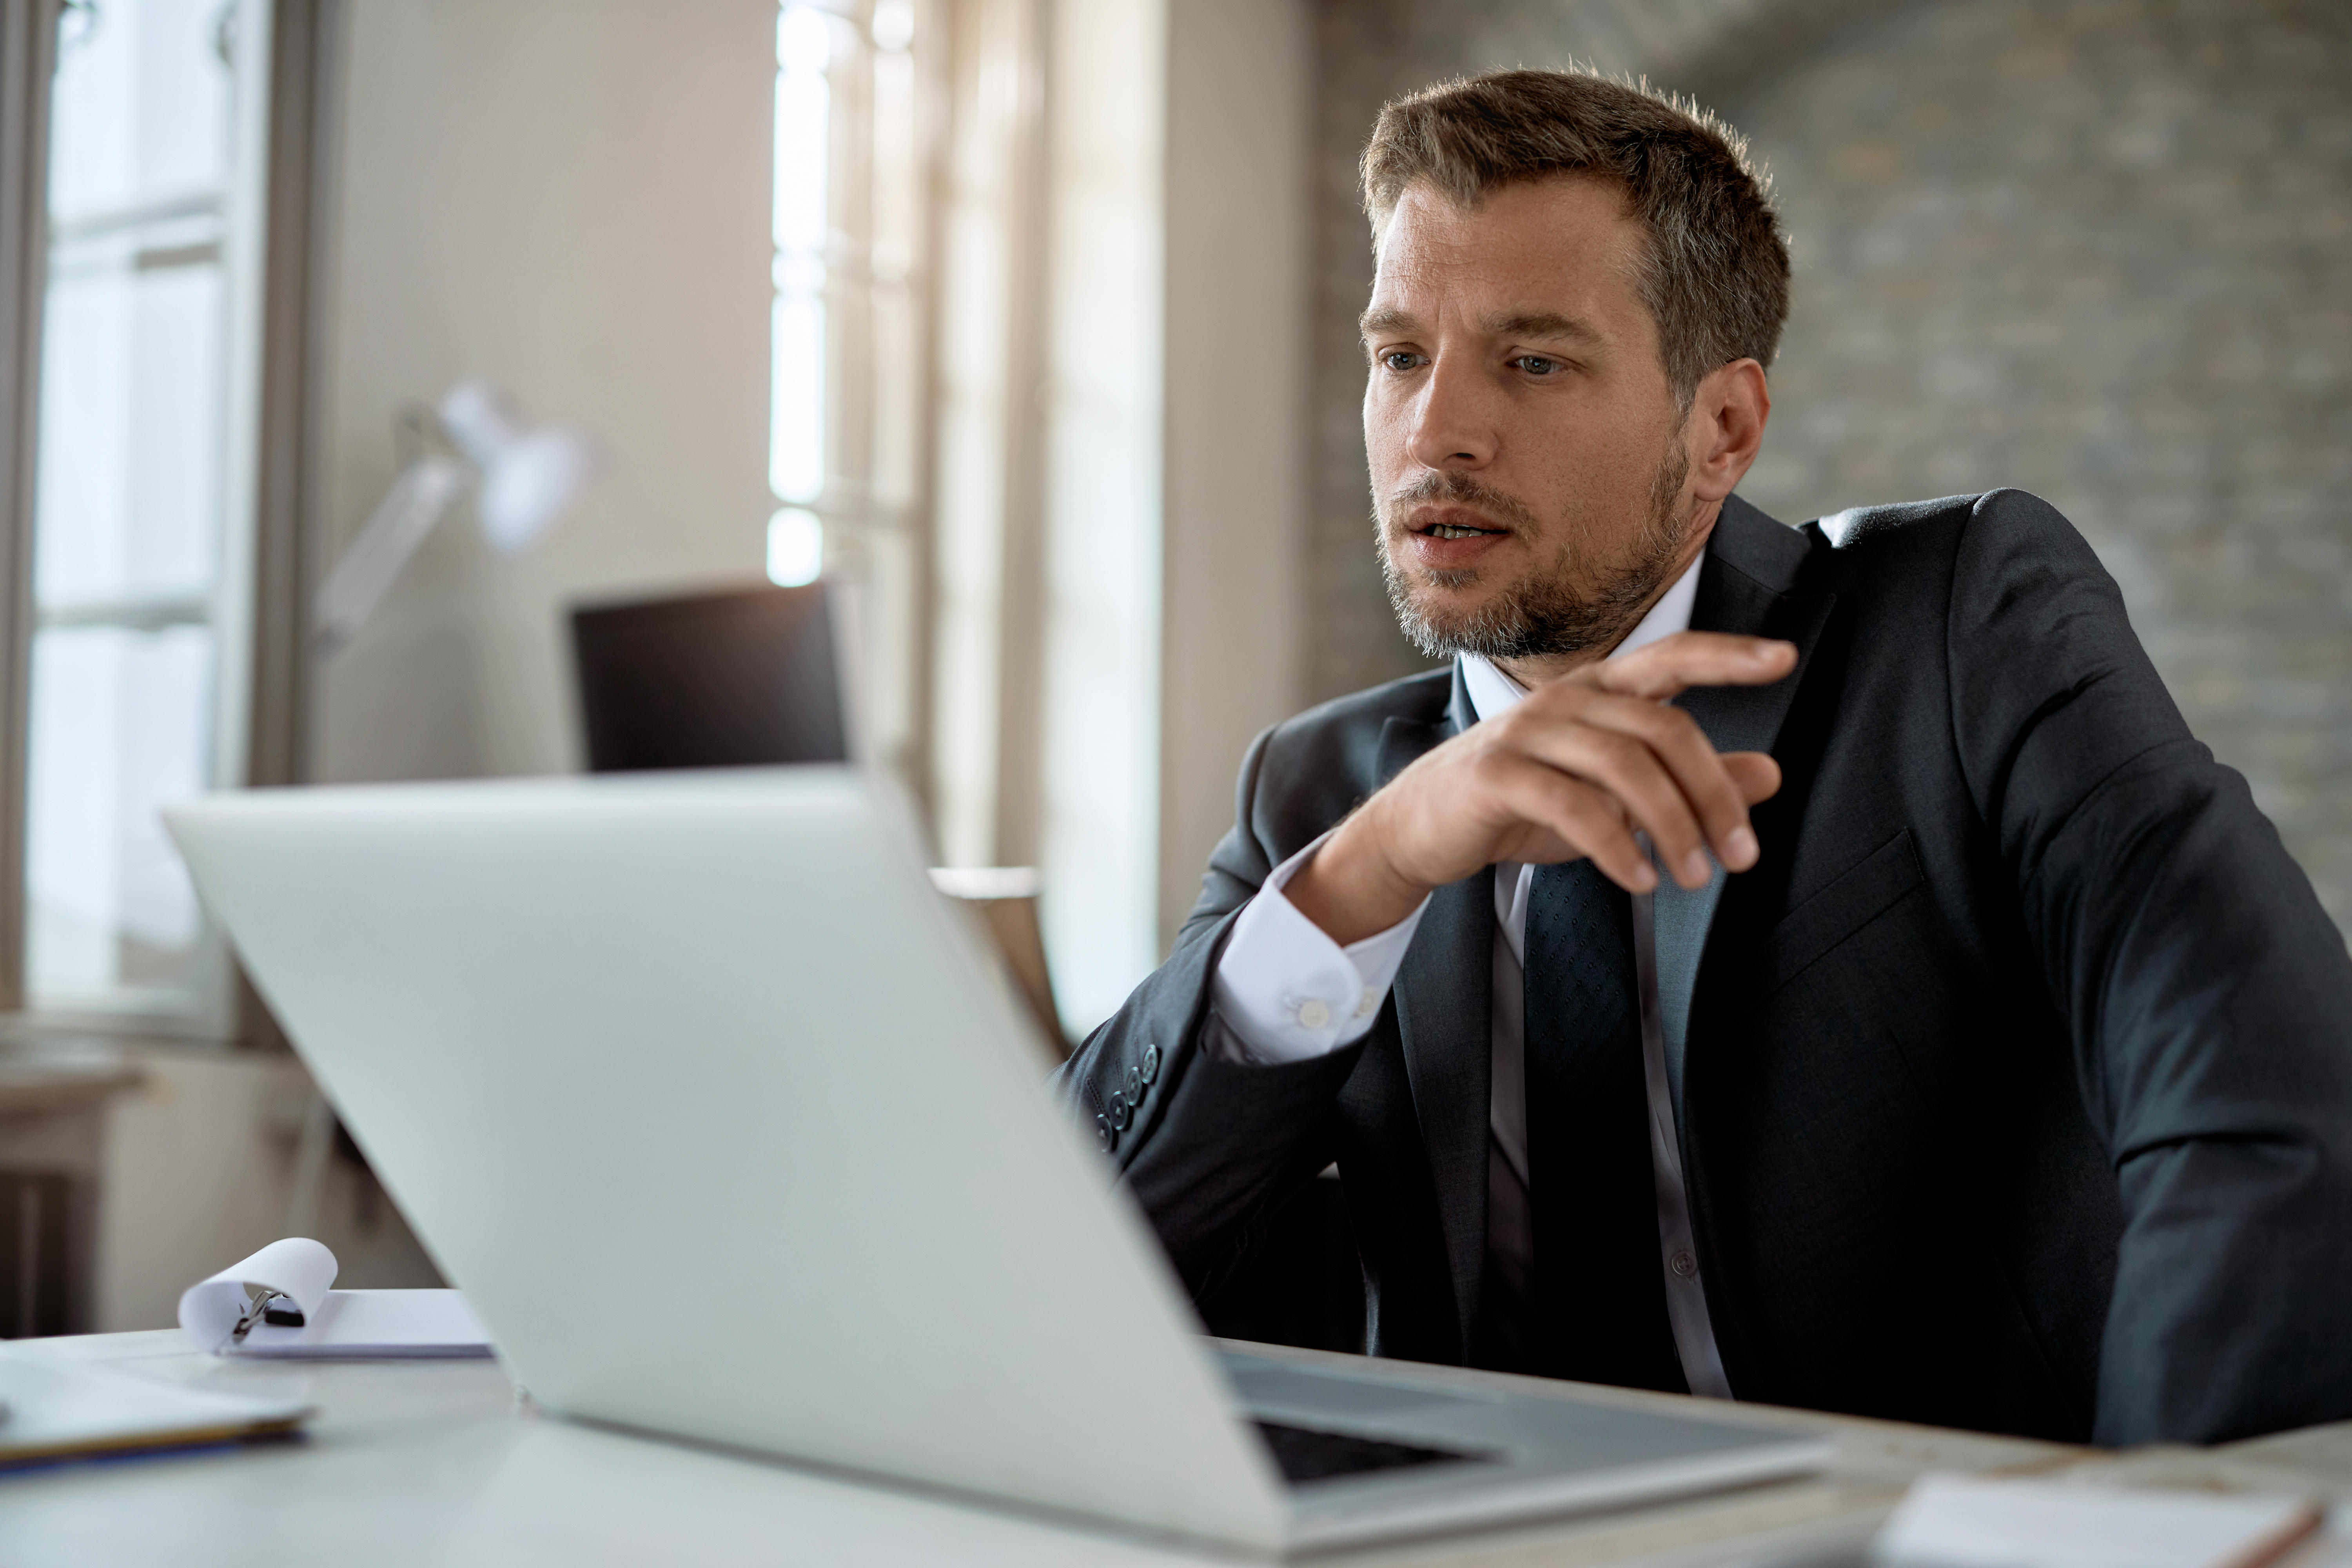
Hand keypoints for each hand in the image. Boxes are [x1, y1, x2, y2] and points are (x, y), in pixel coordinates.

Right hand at [1286, 632, 1796, 945]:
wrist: (1420, 830)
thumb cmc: (1523, 806)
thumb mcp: (1615, 795)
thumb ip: (1688, 781)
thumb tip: (1772, 774)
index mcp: (1597, 691)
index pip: (1671, 656)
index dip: (1728, 655)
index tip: (1785, 659)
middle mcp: (1565, 699)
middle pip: (1663, 728)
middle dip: (1713, 794)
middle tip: (1741, 856)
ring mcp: (1526, 732)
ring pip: (1624, 766)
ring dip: (1673, 828)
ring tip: (1694, 878)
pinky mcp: (1496, 774)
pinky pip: (1573, 806)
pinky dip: (1617, 847)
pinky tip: (1640, 881)